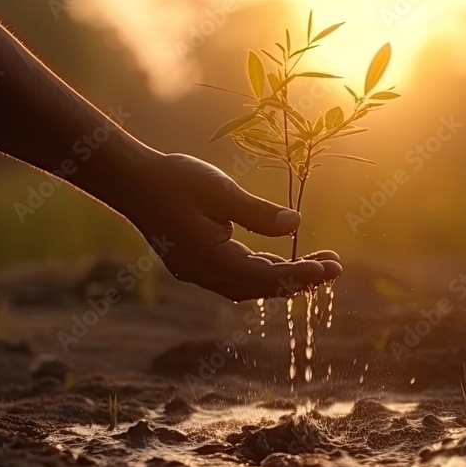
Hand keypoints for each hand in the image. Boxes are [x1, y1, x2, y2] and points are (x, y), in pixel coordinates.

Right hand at [117, 153, 342, 301]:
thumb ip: (258, 213)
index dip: (302, 275)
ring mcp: (198, 272)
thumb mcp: (219, 190)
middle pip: (262, 288)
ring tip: (317, 265)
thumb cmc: (174, 179)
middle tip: (335, 267)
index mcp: (211, 260)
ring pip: (249, 286)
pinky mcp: (195, 265)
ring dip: (283, 277)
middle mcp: (204, 274)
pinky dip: (262, 272)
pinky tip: (281, 261)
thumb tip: (297, 226)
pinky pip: (236, 278)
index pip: (267, 277)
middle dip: (301, 279)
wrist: (130, 180)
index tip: (331, 268)